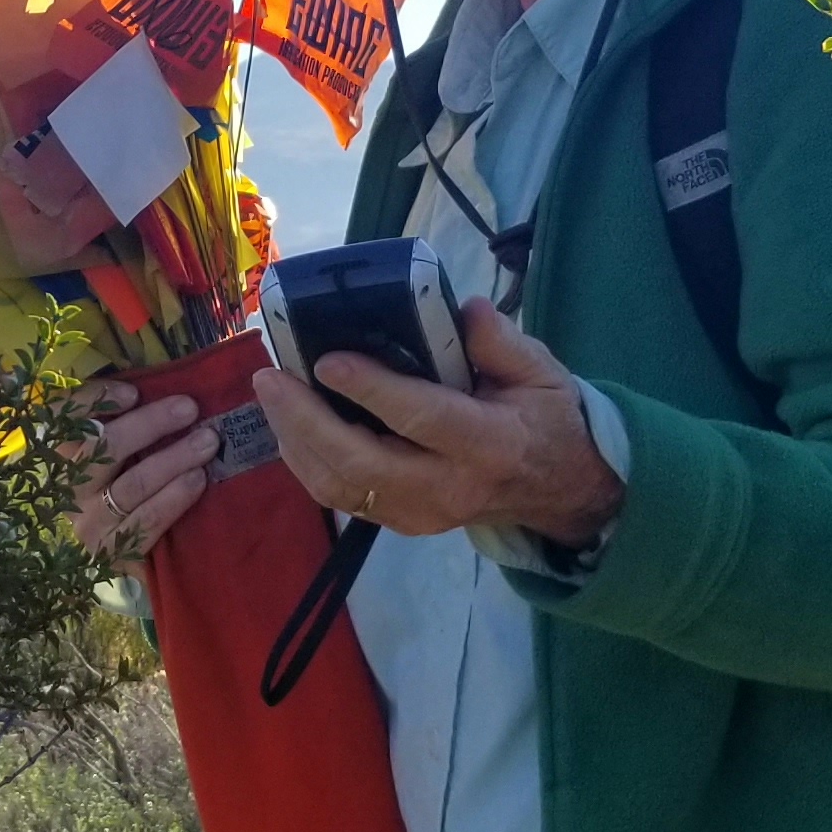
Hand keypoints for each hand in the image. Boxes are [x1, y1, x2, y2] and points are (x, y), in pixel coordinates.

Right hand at [71, 382, 219, 566]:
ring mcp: (90, 523)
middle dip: (150, 424)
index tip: (134, 393)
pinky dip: (174, 498)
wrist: (130, 559)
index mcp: (67, 454)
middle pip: (104, 449)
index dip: (95, 401)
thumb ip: (131, 425)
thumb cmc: (130, 489)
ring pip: (131, 485)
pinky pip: (146, 522)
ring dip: (172, 459)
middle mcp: (70, 487)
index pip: (64, 417)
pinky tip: (198, 480)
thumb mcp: (122, 455)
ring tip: (206, 443)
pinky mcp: (111, 553)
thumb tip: (169, 390)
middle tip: (189, 409)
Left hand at [250, 299, 622, 546]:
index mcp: (490, 444)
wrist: (560, 490)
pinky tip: (289, 424)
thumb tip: (463, 309)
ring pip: (341, 487)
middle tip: (271, 377)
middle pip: (362, 464)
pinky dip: (307, 462)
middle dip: (306, 420)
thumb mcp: (543, 372)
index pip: (421, 418)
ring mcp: (421, 513)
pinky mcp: (401, 522)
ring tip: (271, 393)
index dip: (371, 390)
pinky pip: (341, 497)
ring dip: (295, 441)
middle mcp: (449, 487)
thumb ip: (502, 341)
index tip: (327, 360)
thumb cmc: (547, 420)